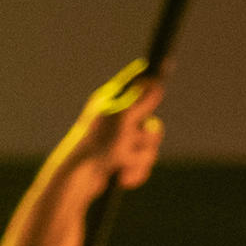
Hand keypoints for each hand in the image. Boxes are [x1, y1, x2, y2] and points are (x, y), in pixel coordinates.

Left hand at [66, 60, 166, 194]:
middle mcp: (115, 117)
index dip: (150, 78)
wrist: (78, 181)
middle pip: (150, 120)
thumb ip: (141, 102)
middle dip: (146, 138)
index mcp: (111, 101)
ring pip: (149, 145)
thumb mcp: (123, 120)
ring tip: (123, 165)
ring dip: (140, 159)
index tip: (167, 63)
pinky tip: (123, 179)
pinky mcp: (120, 160)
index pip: (134, 82)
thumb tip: (156, 82)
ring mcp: (118, 140)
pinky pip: (142, 163)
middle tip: (134, 141)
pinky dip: (136, 172)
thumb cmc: (98, 146)